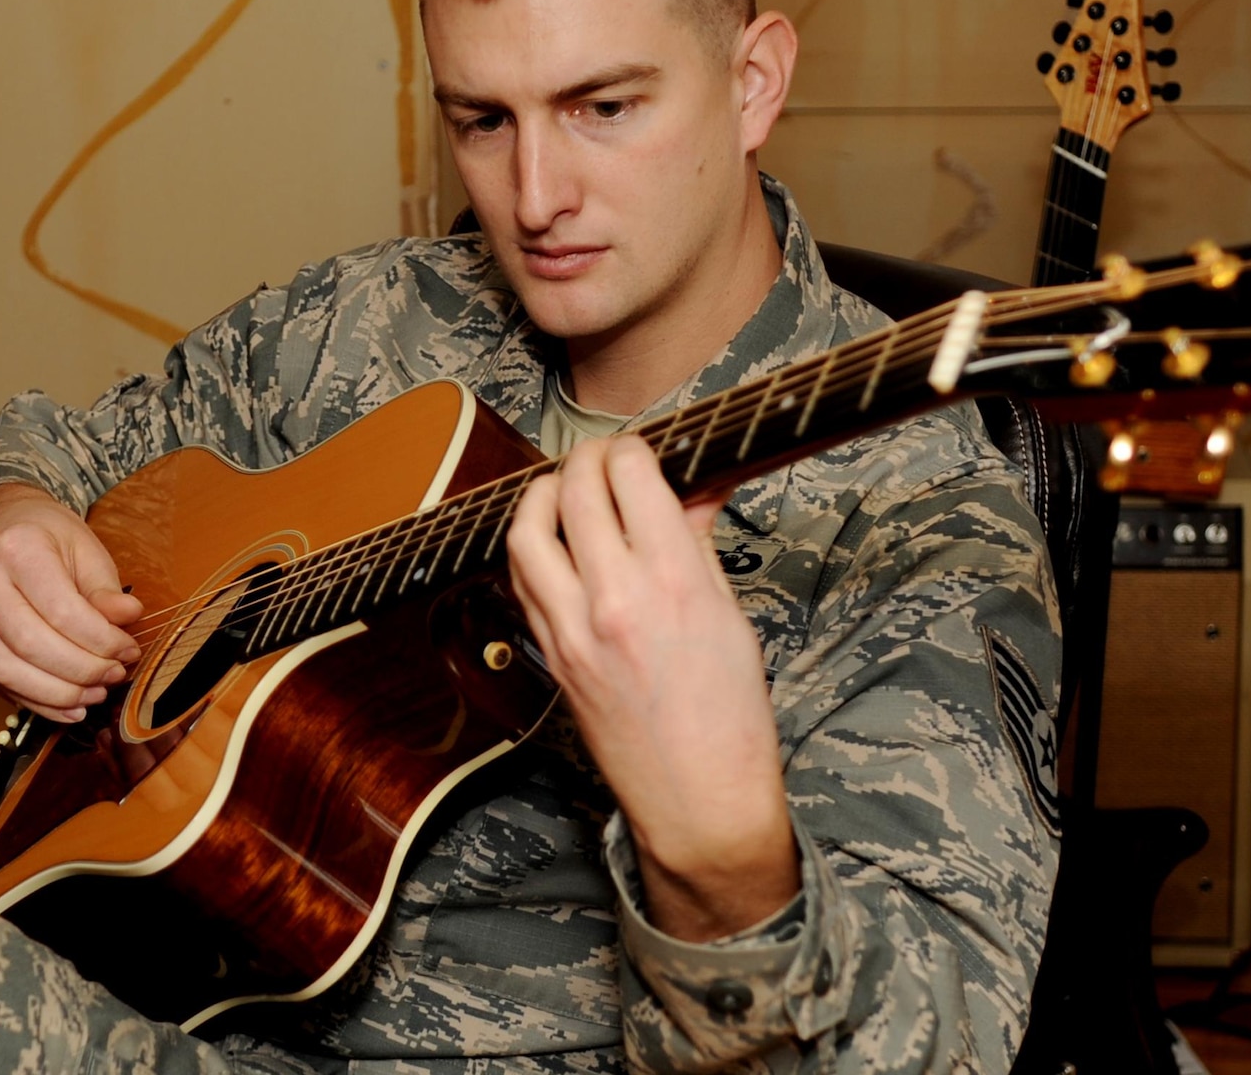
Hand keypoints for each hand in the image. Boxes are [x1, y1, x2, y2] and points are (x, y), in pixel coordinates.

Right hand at [0, 483, 143, 721]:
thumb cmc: (47, 533)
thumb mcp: (85, 546)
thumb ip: (105, 588)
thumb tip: (129, 619)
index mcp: (17, 549)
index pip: (61, 610)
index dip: (100, 640)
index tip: (129, 650)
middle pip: (31, 644)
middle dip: (81, 670)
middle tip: (115, 675)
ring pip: (8, 669)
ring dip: (58, 694)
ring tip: (95, 695)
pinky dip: (36, 700)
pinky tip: (69, 707)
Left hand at [508, 436, 799, 940]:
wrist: (697, 800)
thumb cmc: (730, 718)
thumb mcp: (730, 616)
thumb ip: (698, 543)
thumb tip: (694, 487)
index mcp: (674, 581)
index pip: (631, 475)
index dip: (634, 450)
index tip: (642, 452)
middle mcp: (615, 599)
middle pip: (573, 489)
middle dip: (586, 458)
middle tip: (602, 459)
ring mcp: (572, 629)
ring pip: (527, 529)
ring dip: (541, 494)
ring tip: (562, 489)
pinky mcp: (549, 655)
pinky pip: (521, 580)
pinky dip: (531, 547)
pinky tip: (551, 542)